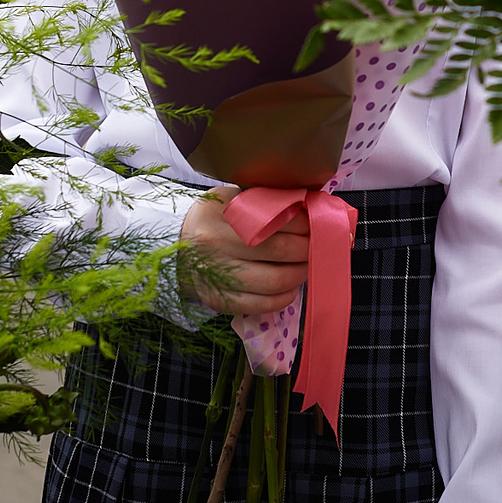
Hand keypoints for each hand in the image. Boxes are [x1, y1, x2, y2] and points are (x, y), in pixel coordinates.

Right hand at [180, 187, 310, 317]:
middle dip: (308, 248)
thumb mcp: (234, 198)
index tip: (318, 222)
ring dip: (301, 274)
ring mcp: (217, 277)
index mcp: (221, 217)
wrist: (180, 245)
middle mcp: (216, 248)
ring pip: (274, 281)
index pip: (275, 220)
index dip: (304, 223)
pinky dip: (284, 297)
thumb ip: (265, 200)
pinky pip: (262, 304)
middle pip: (279, 250)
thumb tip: (307, 204)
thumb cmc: (216, 217)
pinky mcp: (220, 301)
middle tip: (321, 245)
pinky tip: (292, 286)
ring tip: (309, 264)